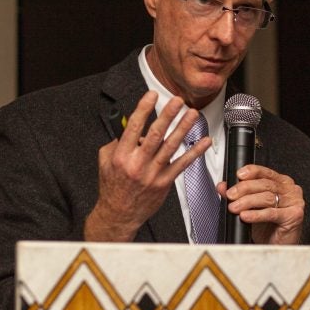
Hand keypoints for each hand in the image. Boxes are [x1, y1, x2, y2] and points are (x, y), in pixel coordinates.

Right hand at [84, 91, 210, 241]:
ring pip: (171, 147)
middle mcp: (137, 163)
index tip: (152, 95)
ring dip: (183, 128)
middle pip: (155, 134)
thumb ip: (116, 142)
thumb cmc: (113, 186)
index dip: (143, 109)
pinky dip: (194, 152)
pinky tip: (203, 142)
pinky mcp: (165, 182)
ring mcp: (153, 174)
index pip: (133, 127)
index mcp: (122, 155)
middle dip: (167, 115)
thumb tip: (131, 128)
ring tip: (192, 114)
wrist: (119, 214)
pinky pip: (182, 164)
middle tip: (177, 101)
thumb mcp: (105, 161)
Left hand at [218, 165, 303, 244]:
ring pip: (267, 197)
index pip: (265, 172)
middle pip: (265, 184)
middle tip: (231, 195)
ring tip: (234, 207)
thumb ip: (238, 194)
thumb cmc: (268, 226)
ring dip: (247, 202)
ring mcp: (295, 202)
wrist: (276, 246)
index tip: (238, 175)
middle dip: (244, 189)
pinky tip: (245, 216)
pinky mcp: (294, 215)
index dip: (251, 172)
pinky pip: (272, 213)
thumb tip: (222, 186)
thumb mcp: (250, 207)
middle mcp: (290, 190)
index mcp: (282, 182)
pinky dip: (256, 214)